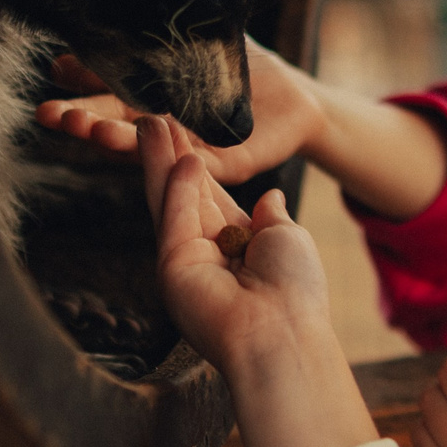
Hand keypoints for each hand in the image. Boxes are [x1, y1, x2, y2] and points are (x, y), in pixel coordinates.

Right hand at [44, 40, 328, 184]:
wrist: (296, 101)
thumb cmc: (246, 70)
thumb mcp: (205, 39)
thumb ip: (170, 25)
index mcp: (153, 99)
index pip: (110, 90)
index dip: (82, 81)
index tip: (55, 68)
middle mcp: (163, 128)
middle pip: (116, 125)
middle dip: (82, 119)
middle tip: (48, 114)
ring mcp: (191, 148)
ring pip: (147, 149)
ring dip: (113, 140)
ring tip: (85, 129)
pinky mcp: (227, 165)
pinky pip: (197, 165)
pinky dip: (173, 156)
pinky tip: (147, 144)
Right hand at [138, 117, 371, 446]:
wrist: (283, 334)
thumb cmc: (295, 292)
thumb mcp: (288, 238)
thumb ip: (271, 216)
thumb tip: (270, 196)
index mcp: (236, 244)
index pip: (209, 194)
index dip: (198, 161)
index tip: (184, 127)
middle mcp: (206, 251)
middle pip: (182, 192)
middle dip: (169, 152)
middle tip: (153, 113)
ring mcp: (185, 259)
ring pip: (169, 199)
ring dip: (160, 160)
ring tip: (150, 119)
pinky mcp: (173, 268)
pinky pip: (174, 218)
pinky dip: (179, 188)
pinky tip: (182, 156)